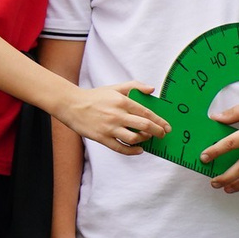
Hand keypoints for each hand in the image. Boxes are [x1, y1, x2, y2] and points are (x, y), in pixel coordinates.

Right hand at [52, 83, 168, 152]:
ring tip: (146, 139)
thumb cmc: (94, 96)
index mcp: (122, 102)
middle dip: (157, 132)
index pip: (147, 113)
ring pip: (134, 138)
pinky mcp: (102, 138)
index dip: (160, 122)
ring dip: (144, 140)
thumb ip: (134, 86)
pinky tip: (138, 150)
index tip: (166, 127)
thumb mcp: (115, 87)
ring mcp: (109, 128)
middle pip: (144, 126)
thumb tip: (152, 89)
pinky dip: (132, 151)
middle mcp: (117, 115)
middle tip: (162, 135)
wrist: (72, 105)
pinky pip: (120, 148)